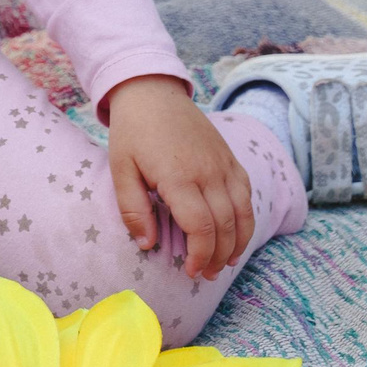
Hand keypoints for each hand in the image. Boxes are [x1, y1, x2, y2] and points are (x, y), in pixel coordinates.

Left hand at [105, 74, 255, 280]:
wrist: (152, 91)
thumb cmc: (132, 131)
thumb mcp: (120, 168)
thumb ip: (132, 208)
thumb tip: (147, 245)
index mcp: (178, 176)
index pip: (200, 227)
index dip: (198, 255)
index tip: (189, 271)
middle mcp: (208, 172)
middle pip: (225, 226)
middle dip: (217, 256)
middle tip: (205, 274)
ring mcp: (224, 164)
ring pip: (242, 214)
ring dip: (236, 243)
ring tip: (223, 263)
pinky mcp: (231, 158)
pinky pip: (246, 195)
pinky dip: (246, 220)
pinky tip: (236, 235)